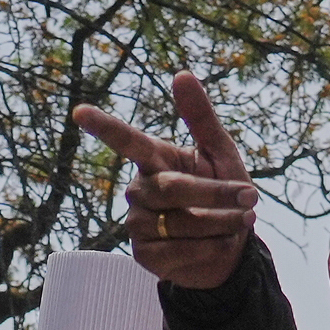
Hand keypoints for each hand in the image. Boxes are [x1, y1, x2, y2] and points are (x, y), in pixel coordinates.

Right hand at [70, 72, 258, 289]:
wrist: (230, 248)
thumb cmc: (225, 194)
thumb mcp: (220, 153)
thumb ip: (201, 117)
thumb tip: (182, 73)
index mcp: (154, 161)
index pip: (127, 142)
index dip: (104, 127)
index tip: (79, 112)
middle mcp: (139, 190)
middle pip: (173, 188)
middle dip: (217, 194)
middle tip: (251, 197)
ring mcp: (137, 224)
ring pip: (181, 222)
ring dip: (222, 222)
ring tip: (241, 221)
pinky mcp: (145, 255)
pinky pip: (182, 250)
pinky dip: (212, 247)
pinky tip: (219, 244)